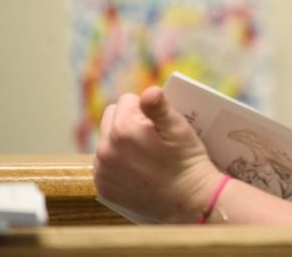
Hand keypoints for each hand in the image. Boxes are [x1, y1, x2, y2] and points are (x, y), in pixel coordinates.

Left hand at [93, 86, 222, 222]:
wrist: (189, 201)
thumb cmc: (187, 160)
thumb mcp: (178, 128)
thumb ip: (159, 107)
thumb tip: (149, 91)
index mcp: (124, 129)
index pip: (126, 100)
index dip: (145, 109)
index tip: (158, 125)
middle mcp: (106, 149)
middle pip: (111, 117)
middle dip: (128, 121)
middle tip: (150, 137)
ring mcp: (102, 171)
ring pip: (106, 141)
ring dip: (120, 142)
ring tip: (143, 155)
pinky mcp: (103, 188)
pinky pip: (104, 164)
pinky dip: (117, 163)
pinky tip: (136, 170)